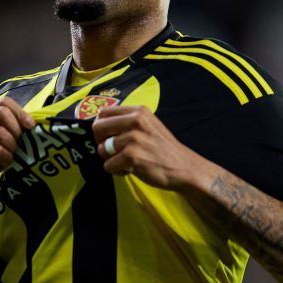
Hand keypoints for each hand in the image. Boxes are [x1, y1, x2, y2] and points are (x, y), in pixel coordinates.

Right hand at [0, 96, 34, 200]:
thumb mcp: (5, 137)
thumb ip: (14, 125)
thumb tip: (32, 121)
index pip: (4, 102)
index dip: (20, 113)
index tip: (31, 126)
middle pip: (1, 113)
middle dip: (16, 129)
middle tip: (20, 142)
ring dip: (12, 145)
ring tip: (11, 154)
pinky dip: (6, 157)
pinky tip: (5, 162)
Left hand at [92, 105, 206, 189]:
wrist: (184, 168)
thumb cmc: (164, 149)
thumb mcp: (149, 125)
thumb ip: (128, 122)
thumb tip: (102, 125)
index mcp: (139, 111)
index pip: (104, 112)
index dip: (101, 127)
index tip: (107, 137)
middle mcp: (135, 120)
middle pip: (98, 127)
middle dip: (101, 142)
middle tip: (113, 151)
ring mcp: (133, 138)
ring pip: (102, 149)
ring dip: (111, 159)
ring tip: (126, 162)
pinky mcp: (132, 156)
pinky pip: (108, 165)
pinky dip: (117, 171)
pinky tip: (131, 170)